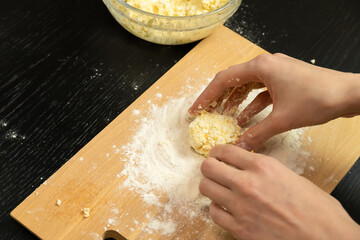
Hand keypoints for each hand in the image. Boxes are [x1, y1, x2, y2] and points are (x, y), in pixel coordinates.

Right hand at [189, 53, 359, 149]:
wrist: (350, 94)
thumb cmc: (317, 99)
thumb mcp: (282, 119)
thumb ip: (256, 134)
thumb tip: (238, 148)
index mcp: (261, 67)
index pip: (224, 80)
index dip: (207, 96)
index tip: (196, 110)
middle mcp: (266, 65)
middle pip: (233, 80)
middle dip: (219, 98)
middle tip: (206, 113)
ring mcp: (276, 71)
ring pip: (247, 85)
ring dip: (235, 101)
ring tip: (224, 117)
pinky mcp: (284, 79)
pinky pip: (262, 90)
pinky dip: (252, 103)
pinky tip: (246, 117)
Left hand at [199, 144, 359, 239]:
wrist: (325, 237)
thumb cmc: (316, 208)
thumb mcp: (290, 175)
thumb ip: (264, 170)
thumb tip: (247, 168)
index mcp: (262, 166)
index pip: (226, 150)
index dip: (217, 151)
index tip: (216, 154)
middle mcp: (247, 184)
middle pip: (209, 167)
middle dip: (209, 166)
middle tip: (214, 170)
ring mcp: (240, 207)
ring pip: (206, 188)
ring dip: (210, 186)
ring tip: (218, 188)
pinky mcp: (239, 229)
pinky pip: (214, 213)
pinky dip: (217, 209)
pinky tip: (225, 208)